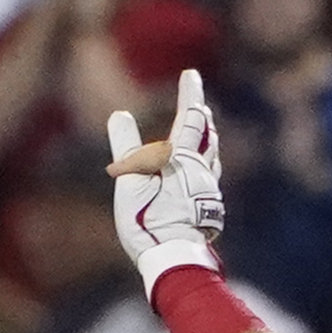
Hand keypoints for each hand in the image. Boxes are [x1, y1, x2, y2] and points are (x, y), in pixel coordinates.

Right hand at [104, 68, 225, 297]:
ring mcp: (208, 191)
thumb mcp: (130, 180)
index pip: (190, 117)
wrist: (174, 258)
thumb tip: (119, 114)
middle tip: (198, 103)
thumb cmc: (149, 218)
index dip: (190, 94)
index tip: (192, 74)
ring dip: (208, 140)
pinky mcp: (208, 209)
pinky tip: (202, 174)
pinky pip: (210, 178)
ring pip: (212, 157)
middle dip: (201, 117)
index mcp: (183, 158)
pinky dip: (206, 165)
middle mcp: (202, 171)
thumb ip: (126, 145)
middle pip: (207, 136)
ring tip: (206, 132)